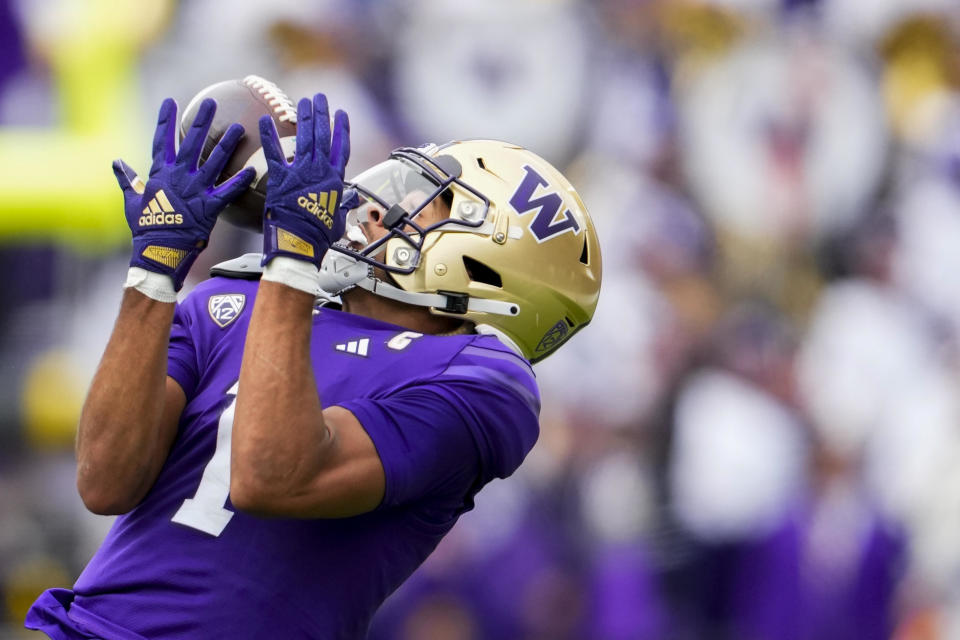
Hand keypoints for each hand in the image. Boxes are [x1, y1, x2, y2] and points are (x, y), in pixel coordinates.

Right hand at [114, 97, 254, 289]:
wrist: (158, 250)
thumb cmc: (145, 228)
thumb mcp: (132, 201)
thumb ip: (127, 180)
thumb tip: (116, 163)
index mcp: (160, 173)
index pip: (162, 140)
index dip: (166, 120)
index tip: (170, 101)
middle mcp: (179, 176)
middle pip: (192, 142)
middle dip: (202, 120)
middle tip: (210, 102)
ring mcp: (195, 190)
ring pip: (214, 161)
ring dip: (227, 144)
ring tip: (240, 127)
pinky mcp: (210, 206)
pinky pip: (228, 191)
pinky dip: (240, 181)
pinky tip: (253, 170)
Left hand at [259, 93, 349, 267]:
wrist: (299, 244)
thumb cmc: (319, 237)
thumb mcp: (338, 221)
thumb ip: (342, 206)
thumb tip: (349, 201)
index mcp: (335, 181)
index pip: (341, 148)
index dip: (342, 129)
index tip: (341, 114)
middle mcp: (319, 172)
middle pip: (322, 136)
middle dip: (322, 114)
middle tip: (319, 98)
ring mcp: (300, 173)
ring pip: (304, 138)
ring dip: (304, 117)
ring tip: (303, 101)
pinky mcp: (280, 178)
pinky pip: (273, 152)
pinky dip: (269, 135)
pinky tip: (264, 119)